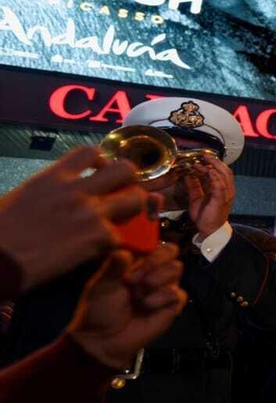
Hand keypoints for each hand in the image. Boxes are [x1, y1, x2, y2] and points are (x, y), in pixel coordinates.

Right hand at [0, 148, 150, 291]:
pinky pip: (123, 235)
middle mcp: (75, 189)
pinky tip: (101, 250)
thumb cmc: (1, 233)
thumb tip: (60, 191)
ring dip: (133, 210)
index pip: (90, 152)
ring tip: (120, 222)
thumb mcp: (22, 197)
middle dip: (129, 182)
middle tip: (120, 197)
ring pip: (137, 199)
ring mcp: (90, 212)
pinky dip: (115, 244)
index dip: (102, 161)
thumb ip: (50, 190)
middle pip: (126, 169)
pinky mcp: (98, 237)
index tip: (99, 173)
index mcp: (52, 177)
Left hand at [67, 244, 188, 369]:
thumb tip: (124, 251)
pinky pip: (177, 293)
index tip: (135, 258)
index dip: (148, 247)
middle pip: (171, 252)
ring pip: (176, 269)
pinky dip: (160, 299)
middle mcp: (153, 272)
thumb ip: (114, 266)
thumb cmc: (100, 310)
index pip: (153, 243)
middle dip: (154, 263)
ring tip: (138, 296)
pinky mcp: (173, 305)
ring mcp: (164, 287)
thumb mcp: (102, 285)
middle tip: (134, 279)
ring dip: (157, 280)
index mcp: (136, 263)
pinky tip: (146, 307)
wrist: (105, 340)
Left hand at [182, 156, 235, 239]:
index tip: (202, 158)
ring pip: (224, 175)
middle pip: (225, 170)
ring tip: (203, 161)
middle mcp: (227, 190)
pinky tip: (207, 171)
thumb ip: (194, 185)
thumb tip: (187, 175)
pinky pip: (219, 185)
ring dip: (213, 166)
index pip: (221, 171)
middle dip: (215, 161)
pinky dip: (214, 176)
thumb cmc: (206, 216)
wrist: (209, 230)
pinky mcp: (221, 199)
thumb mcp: (196, 197)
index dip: (213, 163)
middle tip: (204, 155)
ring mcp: (226, 194)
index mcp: (222, 189)